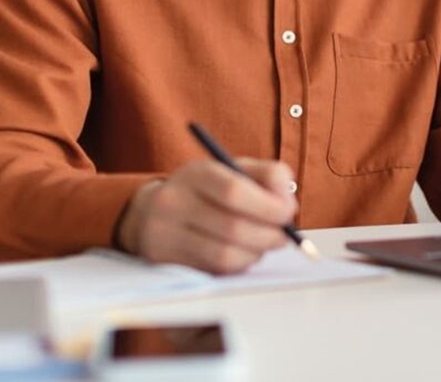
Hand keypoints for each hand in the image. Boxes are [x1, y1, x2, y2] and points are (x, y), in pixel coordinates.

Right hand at [117, 159, 297, 273]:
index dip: (268, 206)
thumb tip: (288, 203)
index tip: (288, 213)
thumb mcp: (234, 170)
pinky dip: (240, 264)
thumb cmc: (208, 190)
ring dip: (256, 253)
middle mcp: (174, 202)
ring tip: (264, 244)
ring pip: (225, 254)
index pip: (234, 191)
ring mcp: (165, 234)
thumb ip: (268, 176)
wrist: (152, 211)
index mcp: (196, 174)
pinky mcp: (166, 261)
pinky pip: (214, 270)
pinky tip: (245, 254)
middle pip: (232, 227)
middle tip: (284, 236)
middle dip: (268, 235)